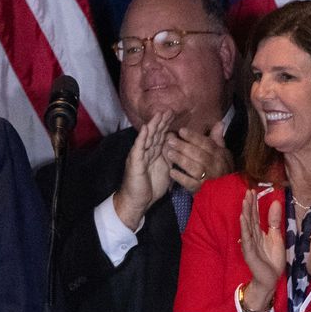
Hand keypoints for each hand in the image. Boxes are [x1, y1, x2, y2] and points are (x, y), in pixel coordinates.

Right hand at [112, 112, 173, 228]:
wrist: (137, 202)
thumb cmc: (150, 188)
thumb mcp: (165, 170)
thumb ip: (169, 157)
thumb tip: (175, 145)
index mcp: (153, 153)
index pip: (161, 136)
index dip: (166, 125)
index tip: (174, 115)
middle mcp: (146, 152)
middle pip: (155, 134)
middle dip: (161, 121)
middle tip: (169, 110)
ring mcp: (139, 155)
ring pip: (147, 138)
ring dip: (153, 126)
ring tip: (159, 114)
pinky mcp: (135, 161)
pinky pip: (139, 147)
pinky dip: (142, 138)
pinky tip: (146, 129)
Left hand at [164, 121, 233, 191]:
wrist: (226, 193)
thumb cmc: (222, 170)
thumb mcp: (223, 154)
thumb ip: (218, 139)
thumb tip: (219, 123)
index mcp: (220, 155)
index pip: (207, 144)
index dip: (194, 137)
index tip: (181, 130)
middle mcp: (216, 166)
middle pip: (199, 155)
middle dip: (184, 147)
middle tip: (170, 140)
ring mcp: (209, 179)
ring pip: (195, 168)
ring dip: (182, 160)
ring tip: (169, 153)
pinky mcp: (202, 190)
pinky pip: (191, 184)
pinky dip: (181, 178)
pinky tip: (172, 172)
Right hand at [238, 189, 284, 306]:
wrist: (271, 279)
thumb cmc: (272, 259)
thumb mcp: (276, 236)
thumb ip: (274, 221)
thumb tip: (276, 202)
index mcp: (258, 232)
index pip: (255, 215)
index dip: (254, 203)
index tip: (252, 190)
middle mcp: (252, 236)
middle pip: (250, 217)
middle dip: (249, 205)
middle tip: (248, 191)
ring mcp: (249, 243)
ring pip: (246, 225)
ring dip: (245, 213)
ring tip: (245, 201)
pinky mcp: (248, 252)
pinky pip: (246, 238)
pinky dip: (244, 227)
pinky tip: (242, 218)